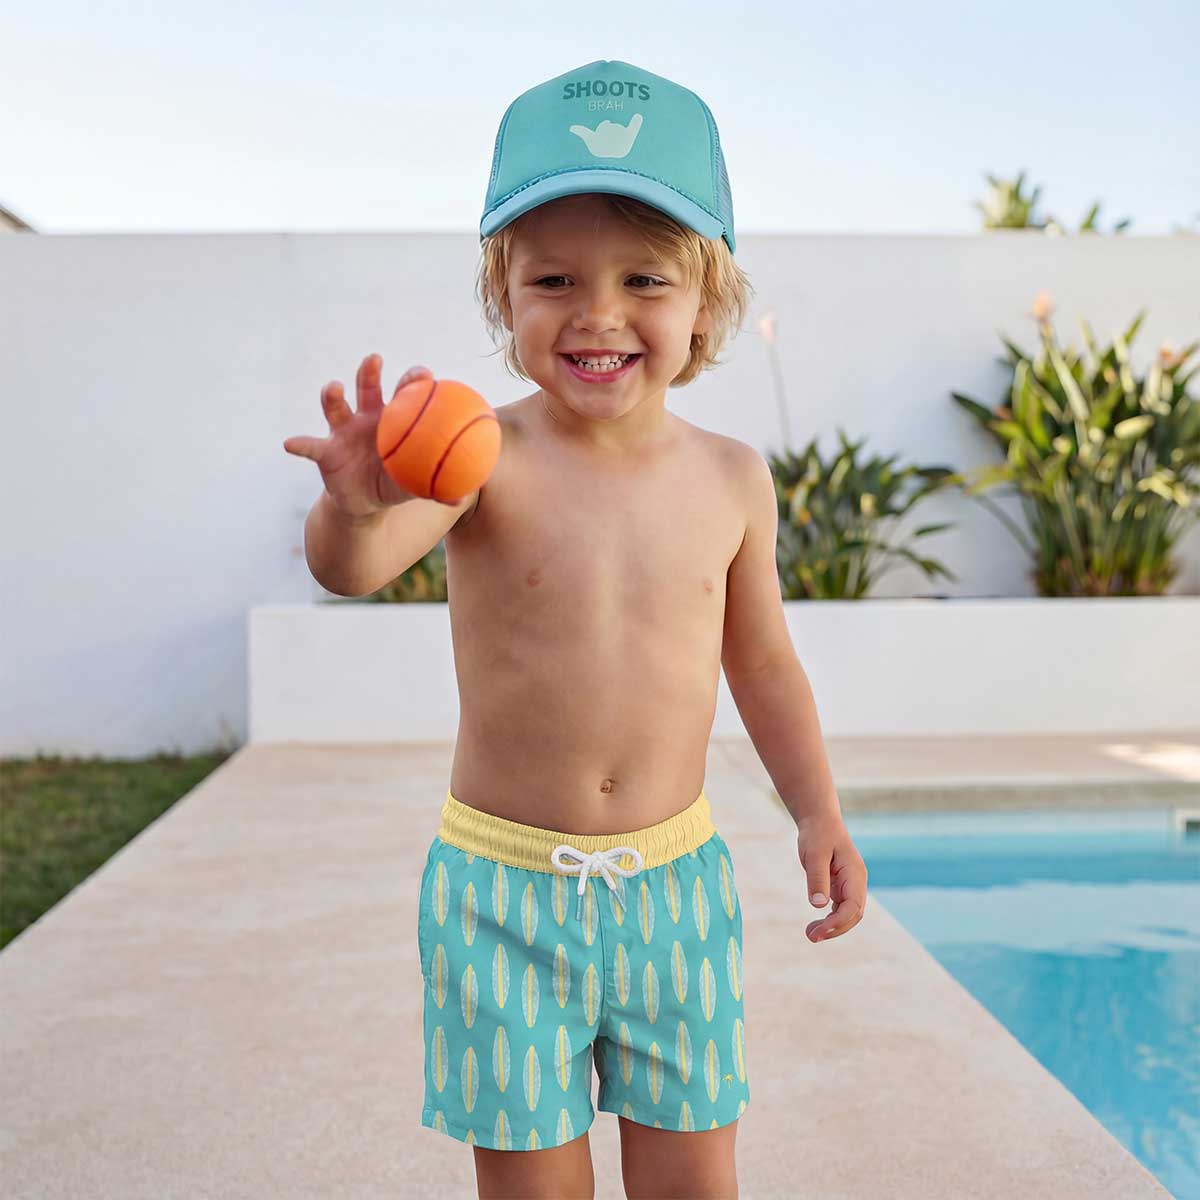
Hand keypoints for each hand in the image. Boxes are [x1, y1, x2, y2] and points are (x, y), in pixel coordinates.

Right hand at [283, 355, 447, 515]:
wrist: (364, 503)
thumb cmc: (394, 483)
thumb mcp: (415, 484)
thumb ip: (437, 486)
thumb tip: (462, 497)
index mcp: (393, 420)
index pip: (404, 392)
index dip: (412, 380)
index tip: (424, 375)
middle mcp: (366, 418)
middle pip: (366, 387)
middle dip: (369, 372)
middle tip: (375, 359)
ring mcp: (343, 431)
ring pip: (335, 406)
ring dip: (332, 395)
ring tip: (334, 388)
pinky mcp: (324, 451)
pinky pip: (310, 446)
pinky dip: (300, 443)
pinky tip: (291, 443)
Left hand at [796, 811, 866, 942]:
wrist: (819, 820)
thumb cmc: (817, 834)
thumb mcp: (814, 854)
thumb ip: (817, 878)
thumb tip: (818, 905)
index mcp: (854, 874)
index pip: (853, 907)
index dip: (838, 923)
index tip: (819, 931)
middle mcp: (856, 882)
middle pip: (853, 915)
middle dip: (835, 929)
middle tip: (811, 936)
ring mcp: (850, 885)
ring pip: (847, 914)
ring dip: (832, 927)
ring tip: (810, 933)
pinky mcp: (840, 886)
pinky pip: (840, 908)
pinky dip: (830, 919)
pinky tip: (817, 924)